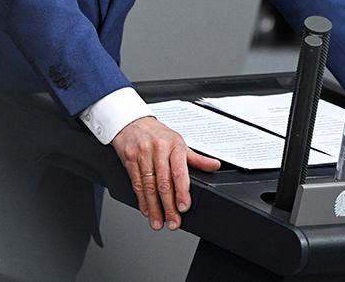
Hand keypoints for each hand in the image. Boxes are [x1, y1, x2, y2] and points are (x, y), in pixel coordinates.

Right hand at [110, 116, 220, 230]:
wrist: (132, 122)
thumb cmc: (158, 134)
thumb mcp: (179, 142)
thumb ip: (196, 158)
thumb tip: (215, 166)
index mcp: (174, 145)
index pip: (179, 171)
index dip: (181, 191)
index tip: (184, 207)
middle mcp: (158, 150)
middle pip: (163, 182)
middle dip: (168, 206)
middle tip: (173, 222)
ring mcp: (143, 155)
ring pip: (149, 186)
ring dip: (154, 207)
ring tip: (159, 222)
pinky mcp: (130, 160)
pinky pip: (136, 183)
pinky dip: (142, 199)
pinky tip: (146, 210)